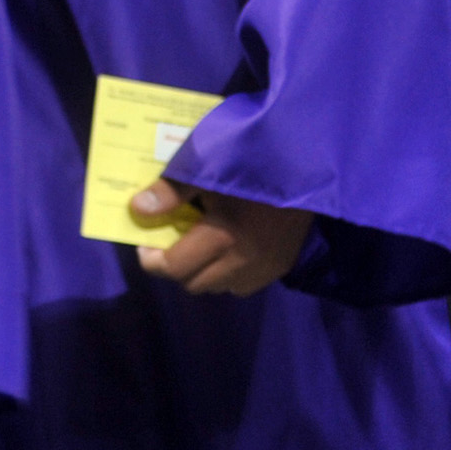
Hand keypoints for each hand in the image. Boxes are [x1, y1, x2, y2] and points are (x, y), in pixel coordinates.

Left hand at [131, 183, 312, 296]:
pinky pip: (245, 283)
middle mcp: (242, 261)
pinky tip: (231, 249)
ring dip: (204, 272)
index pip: (175, 268)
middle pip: (194, 284)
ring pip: (220, 287)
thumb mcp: (210, 168)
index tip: (145, 243)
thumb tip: (138, 209)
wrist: (312, 166)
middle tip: (171, 242)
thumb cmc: (255, 162)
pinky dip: (230, 274)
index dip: (152, 259)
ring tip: (201, 245)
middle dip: (176, 267)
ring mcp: (265, 267)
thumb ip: (172, 191)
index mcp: (222, 236)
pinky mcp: (282, 265)